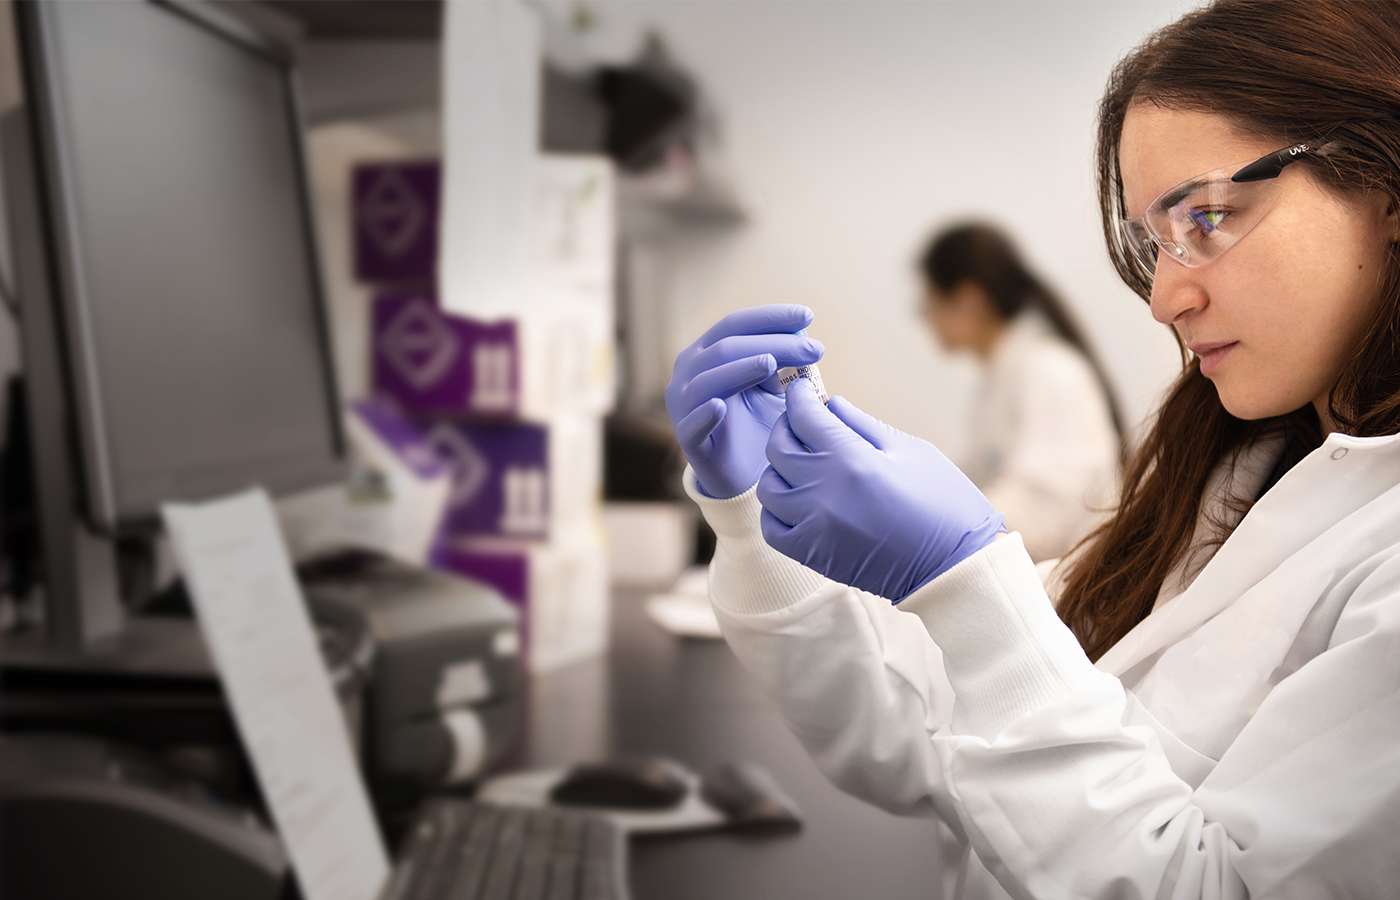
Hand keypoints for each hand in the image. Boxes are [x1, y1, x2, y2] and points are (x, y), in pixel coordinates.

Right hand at [666, 305, 824, 498]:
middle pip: (727, 347)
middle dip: (773, 343)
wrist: (745, 474)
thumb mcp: (774, 387)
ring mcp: (683, 404)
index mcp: (708, 352)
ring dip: (740, 369)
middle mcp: (689, 371)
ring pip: (708, 379)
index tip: (808, 316)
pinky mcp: (687, 438)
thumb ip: (784, 362)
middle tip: (814, 349)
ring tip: (771, 363)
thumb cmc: (759, 423)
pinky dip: (704, 414)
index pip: (736, 324)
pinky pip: (692, 424)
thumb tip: (804, 336)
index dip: (770, 317)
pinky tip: (720, 407)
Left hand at [757, 379, 1003, 600]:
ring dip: (779, 469)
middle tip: (802, 422)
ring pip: (769, 487)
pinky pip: (772, 526)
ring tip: (800, 464)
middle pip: (778, 448)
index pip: (804, 416)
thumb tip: (831, 405)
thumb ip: (863, 425)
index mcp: (851, 460)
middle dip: (787, 427)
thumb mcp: (911, 450)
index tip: (801, 388)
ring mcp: (813, 525)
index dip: (799, 396)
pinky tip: (796, 500)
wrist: (953, 566)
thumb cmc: (944, 503)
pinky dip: (776, 509)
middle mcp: (823, 491)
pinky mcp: (812, 555)